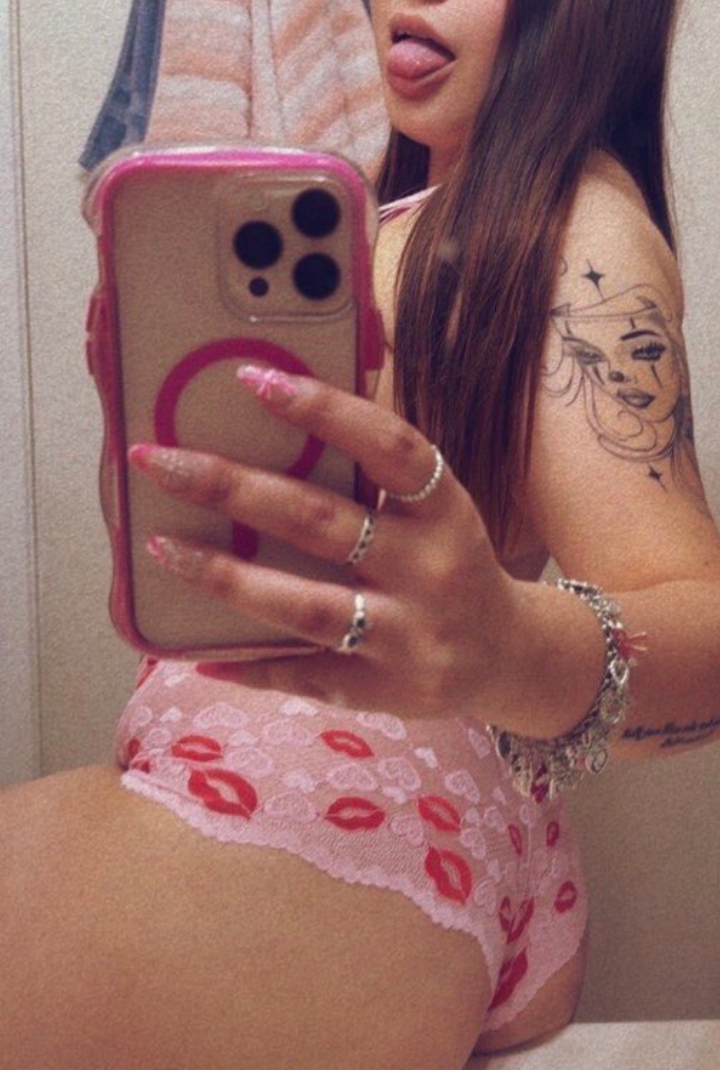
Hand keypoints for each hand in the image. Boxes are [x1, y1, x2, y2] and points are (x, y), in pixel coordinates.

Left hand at [128, 365, 518, 717]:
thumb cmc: (452, 562)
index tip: (253, 379)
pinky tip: (192, 649)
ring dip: (225, 576)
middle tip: (158, 460)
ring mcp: (406, 636)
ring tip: (162, 547)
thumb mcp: (436, 509)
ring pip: (305, 605)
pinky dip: (246, 661)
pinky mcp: (380, 689)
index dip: (325, 410)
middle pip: (320, 521)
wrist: (510, 658)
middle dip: (231, 486)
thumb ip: (376, 469)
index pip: (389, 448)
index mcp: (445, 511)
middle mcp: (430, 571)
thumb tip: (282, 402)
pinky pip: (301, 673)